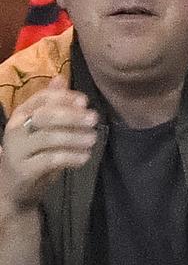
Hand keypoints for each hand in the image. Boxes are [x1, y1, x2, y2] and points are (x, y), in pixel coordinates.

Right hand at [0, 76, 97, 210]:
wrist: (15, 187)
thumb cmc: (34, 152)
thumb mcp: (42, 127)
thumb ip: (53, 104)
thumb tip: (61, 78)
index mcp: (21, 115)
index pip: (41, 99)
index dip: (63, 97)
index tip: (84, 101)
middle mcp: (16, 129)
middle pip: (45, 116)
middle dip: (72, 116)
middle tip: (94, 119)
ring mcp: (18, 150)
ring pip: (49, 138)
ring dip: (75, 137)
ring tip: (93, 139)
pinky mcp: (25, 170)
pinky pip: (51, 160)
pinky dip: (71, 157)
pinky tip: (85, 157)